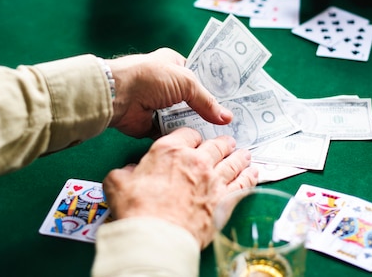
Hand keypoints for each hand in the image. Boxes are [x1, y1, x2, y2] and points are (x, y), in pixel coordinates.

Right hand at [103, 128, 258, 247]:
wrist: (156, 237)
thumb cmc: (137, 210)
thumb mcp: (118, 183)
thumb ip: (125, 172)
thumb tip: (129, 171)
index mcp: (169, 151)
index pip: (187, 134)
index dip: (191, 136)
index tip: (193, 140)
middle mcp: (195, 161)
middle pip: (215, 145)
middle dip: (222, 143)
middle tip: (227, 142)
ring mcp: (214, 180)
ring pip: (233, 162)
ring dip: (240, 156)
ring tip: (245, 154)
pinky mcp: (225, 200)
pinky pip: (243, 183)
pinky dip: (250, 176)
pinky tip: (254, 173)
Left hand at [107, 48, 231, 137]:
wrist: (118, 95)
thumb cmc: (151, 77)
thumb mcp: (186, 82)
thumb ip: (206, 101)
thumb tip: (226, 118)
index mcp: (173, 64)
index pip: (199, 76)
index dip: (215, 88)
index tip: (234, 101)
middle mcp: (167, 84)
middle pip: (193, 99)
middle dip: (209, 110)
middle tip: (232, 124)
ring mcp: (159, 105)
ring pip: (184, 118)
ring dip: (197, 126)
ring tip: (222, 137)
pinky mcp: (152, 124)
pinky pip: (172, 133)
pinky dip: (182, 138)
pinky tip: (201, 145)